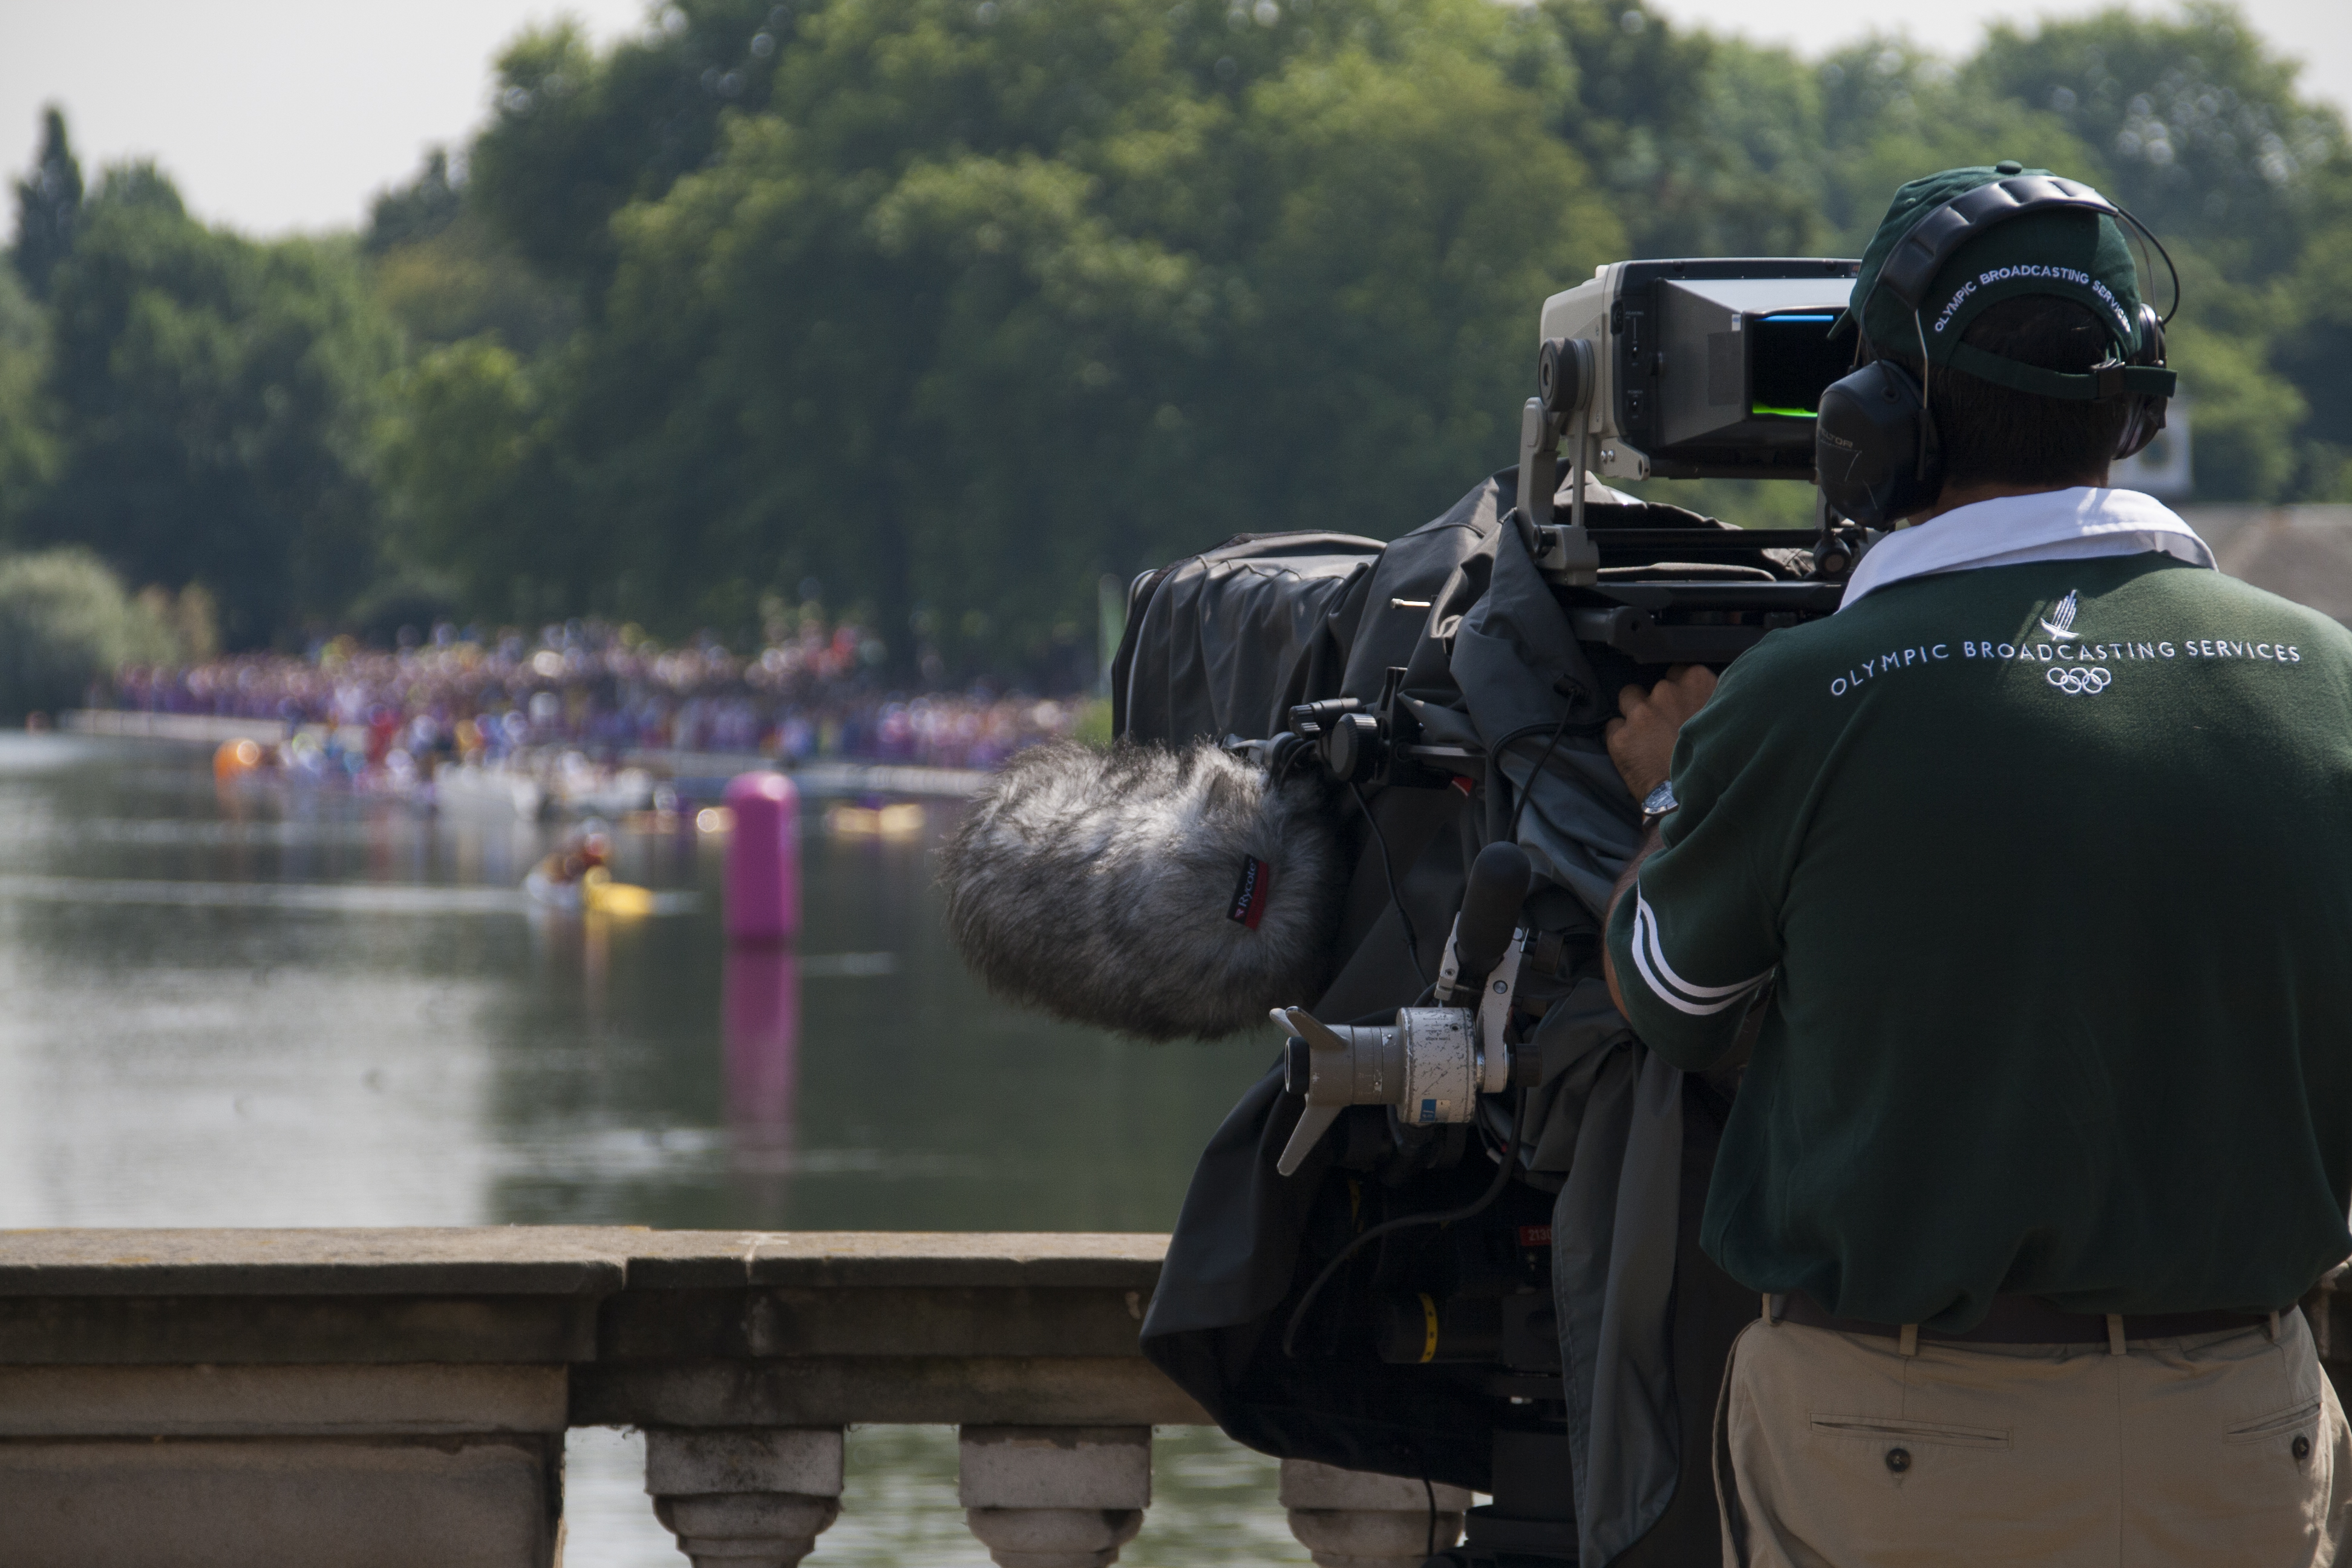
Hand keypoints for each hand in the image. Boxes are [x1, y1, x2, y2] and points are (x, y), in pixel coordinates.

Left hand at [1604, 664, 1716, 801]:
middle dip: (1658, 702)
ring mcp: (1641, 712)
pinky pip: (1612, 726)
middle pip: (1654, 686)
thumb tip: (1703, 698)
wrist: (1699, 800)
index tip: (1680, 705)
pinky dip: (1620, 737)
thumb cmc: (1718, 762)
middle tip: (1666, 727)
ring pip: (1628, 697)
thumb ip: (1712, 701)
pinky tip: (1633, 752)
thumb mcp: (1725, 720)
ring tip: (1644, 735)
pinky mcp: (1621, 736)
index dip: (1679, 690)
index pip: (1679, 671)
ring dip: (1634, 712)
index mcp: (1697, 682)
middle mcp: (1667, 691)